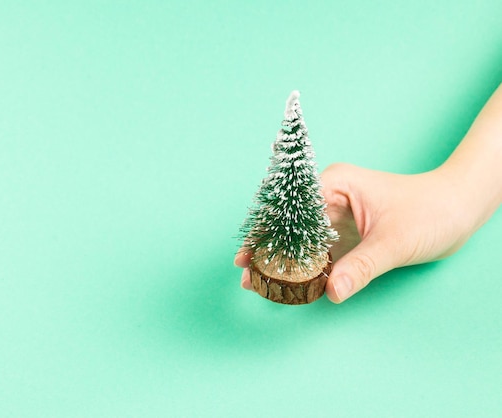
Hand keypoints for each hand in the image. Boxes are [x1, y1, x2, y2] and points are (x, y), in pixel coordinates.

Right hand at [236, 163, 476, 302]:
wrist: (457, 210)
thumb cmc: (431, 211)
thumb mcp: (393, 241)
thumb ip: (361, 267)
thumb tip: (331, 292)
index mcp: (334, 185)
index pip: (291, 211)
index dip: (268, 234)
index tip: (249, 256)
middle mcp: (329, 199)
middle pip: (289, 227)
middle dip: (268, 251)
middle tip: (248, 275)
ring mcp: (336, 218)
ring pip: (300, 242)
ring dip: (283, 262)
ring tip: (259, 282)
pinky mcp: (345, 236)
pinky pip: (318, 254)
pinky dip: (305, 269)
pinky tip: (289, 284)